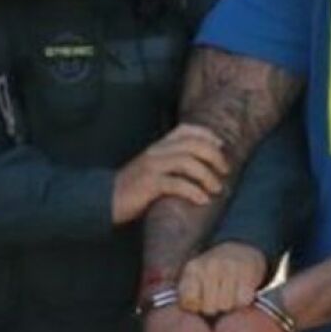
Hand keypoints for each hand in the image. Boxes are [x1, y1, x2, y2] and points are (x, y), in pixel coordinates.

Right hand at [112, 123, 230, 223]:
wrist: (105, 200)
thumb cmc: (136, 188)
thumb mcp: (154, 168)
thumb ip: (173, 161)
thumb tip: (203, 163)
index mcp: (158, 146)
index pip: (186, 130)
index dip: (207, 135)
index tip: (221, 146)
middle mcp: (156, 152)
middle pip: (193, 144)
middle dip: (214, 156)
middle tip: (225, 171)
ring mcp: (152, 167)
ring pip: (187, 162)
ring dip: (207, 176)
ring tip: (216, 189)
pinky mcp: (149, 185)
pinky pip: (176, 184)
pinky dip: (194, 191)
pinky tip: (203, 200)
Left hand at [179, 242, 267, 314]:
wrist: (241, 251)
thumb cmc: (213, 272)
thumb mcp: (194, 277)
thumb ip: (185, 294)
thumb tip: (189, 307)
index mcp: (193, 268)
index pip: (188, 300)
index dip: (196, 306)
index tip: (200, 300)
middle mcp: (210, 266)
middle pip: (209, 308)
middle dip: (214, 307)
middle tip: (218, 297)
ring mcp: (230, 268)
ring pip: (226, 306)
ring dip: (229, 305)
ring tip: (230, 294)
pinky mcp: (248, 272)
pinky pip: (243, 300)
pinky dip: (243, 300)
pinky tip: (241, 291)